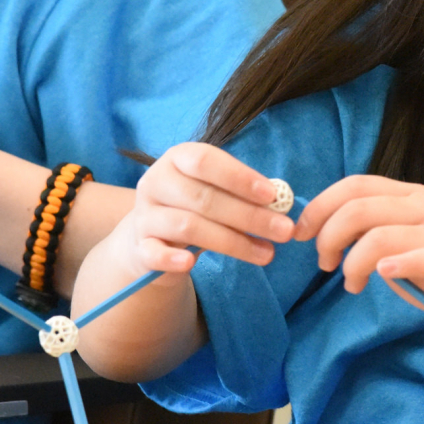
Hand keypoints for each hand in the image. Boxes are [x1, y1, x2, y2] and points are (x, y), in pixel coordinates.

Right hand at [114, 142, 295, 281]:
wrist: (151, 237)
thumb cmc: (193, 207)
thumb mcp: (214, 191)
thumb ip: (241, 193)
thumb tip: (280, 202)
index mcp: (176, 159)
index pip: (204, 160)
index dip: (239, 177)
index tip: (272, 195)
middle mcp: (156, 182)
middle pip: (202, 197)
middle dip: (248, 215)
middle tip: (284, 230)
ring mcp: (145, 216)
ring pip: (187, 226)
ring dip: (232, 242)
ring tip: (267, 253)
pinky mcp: (140, 248)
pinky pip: (153, 253)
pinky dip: (171, 259)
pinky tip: (190, 264)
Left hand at [293, 175, 423, 328]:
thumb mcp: (402, 243)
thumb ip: (370, 232)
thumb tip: (323, 231)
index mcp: (408, 195)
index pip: (353, 185)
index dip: (320, 206)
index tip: (300, 233)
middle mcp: (423, 205)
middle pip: (357, 207)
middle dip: (327, 235)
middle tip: (324, 263)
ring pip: (376, 234)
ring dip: (352, 263)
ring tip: (351, 284)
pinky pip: (413, 257)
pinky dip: (390, 267)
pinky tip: (382, 277)